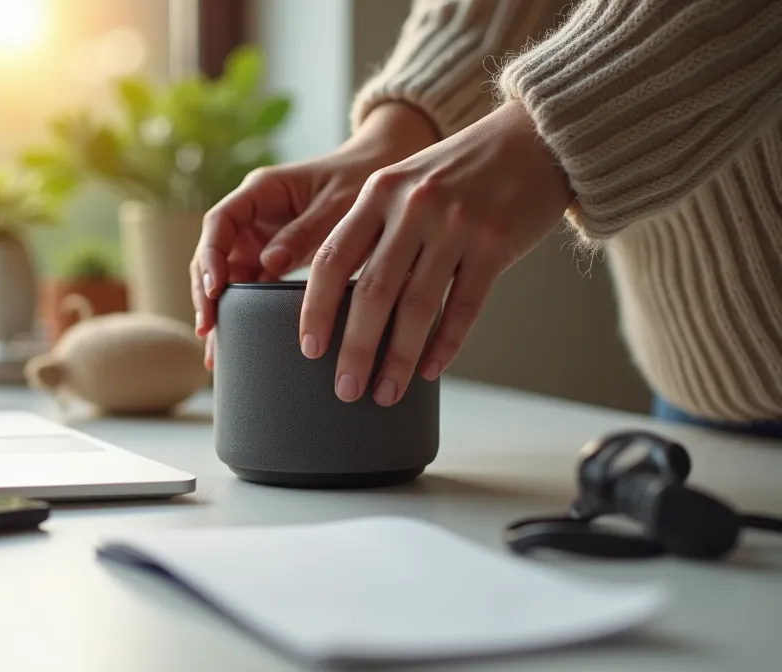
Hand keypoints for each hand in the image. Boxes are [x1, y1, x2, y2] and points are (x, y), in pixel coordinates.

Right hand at [191, 103, 439, 368]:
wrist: (385, 175)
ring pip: (228, 274)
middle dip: (206, 290)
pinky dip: (241, 310)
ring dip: (219, 306)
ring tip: (215, 348)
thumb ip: (305, 231)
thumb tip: (269, 262)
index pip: (220, 222)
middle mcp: (254, 215)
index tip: (215, 289)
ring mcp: (261, 238)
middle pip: (216, 253)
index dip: (212, 256)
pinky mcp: (274, 258)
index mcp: (262, 190)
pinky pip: (250, 285)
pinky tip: (234, 339)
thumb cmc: (361, 179)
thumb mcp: (338, 204)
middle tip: (209, 328)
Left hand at [300, 100, 572, 405]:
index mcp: (378, 193)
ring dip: (397, 358)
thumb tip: (341, 301)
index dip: (316, 308)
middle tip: (344, 388)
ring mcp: (456, 224)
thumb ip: (372, 230)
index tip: (308, 348)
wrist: (533, 138)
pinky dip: (444, 344)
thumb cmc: (458, 171)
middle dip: (354, 347)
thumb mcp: (404, 184)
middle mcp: (413, 207)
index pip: (334, 259)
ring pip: (417, 306)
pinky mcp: (495, 243)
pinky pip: (464, 306)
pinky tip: (429, 370)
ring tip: (384, 392)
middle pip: (372, 291)